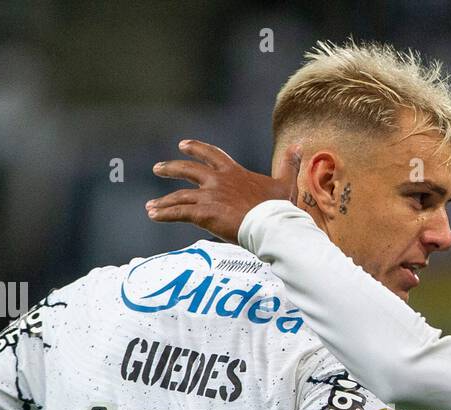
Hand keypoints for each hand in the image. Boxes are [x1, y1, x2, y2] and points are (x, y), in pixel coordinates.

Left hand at [145, 140, 300, 241]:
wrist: (271, 225)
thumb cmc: (279, 208)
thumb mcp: (286, 183)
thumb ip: (289, 164)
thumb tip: (299, 146)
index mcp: (234, 172)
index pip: (211, 154)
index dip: (196, 148)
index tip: (183, 144)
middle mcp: (217, 181)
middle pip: (188, 170)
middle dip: (171, 168)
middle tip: (158, 168)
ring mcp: (209, 196)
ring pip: (179, 196)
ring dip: (164, 201)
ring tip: (151, 207)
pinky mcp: (204, 213)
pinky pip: (178, 212)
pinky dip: (165, 213)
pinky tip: (154, 215)